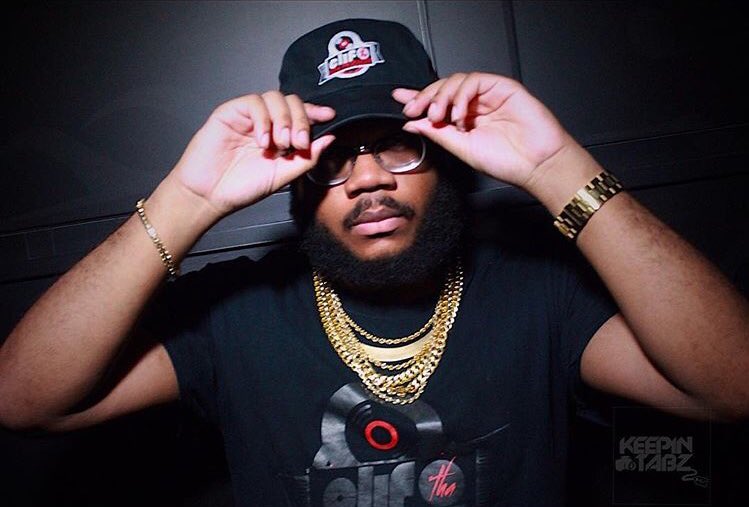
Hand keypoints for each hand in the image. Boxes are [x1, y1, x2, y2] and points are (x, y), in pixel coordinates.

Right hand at [170, 92, 335, 219]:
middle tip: (299, 143)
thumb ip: (306, 158)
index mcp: (279, 136)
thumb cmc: (241, 187)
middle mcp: (265, 123)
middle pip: (291, 102)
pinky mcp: (230, 112)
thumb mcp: (282, 175)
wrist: (210, 195)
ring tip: (280, 144)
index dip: (315, 112)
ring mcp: (248, 117)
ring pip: (274, 98)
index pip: (300, 115)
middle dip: (301, 120)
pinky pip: (253, 102)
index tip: (329, 116)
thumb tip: (329, 139)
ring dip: (284, 119)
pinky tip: (262, 140)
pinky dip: (263, 119)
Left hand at [392, 72, 573, 189]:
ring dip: (442, 96)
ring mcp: (489, 95)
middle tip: (414, 110)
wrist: (536, 165)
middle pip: (443, 88)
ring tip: (439, 116)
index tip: (399, 99)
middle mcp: (476, 105)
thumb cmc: (507, 161)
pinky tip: (459, 114)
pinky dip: (461, 95)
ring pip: (456, 81)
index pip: (437, 103)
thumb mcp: (462, 149)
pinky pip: (475, 80)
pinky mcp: (503, 87)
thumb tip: (411, 124)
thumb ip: (437, 134)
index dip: (418, 98)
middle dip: (425, 97)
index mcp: (465, 119)